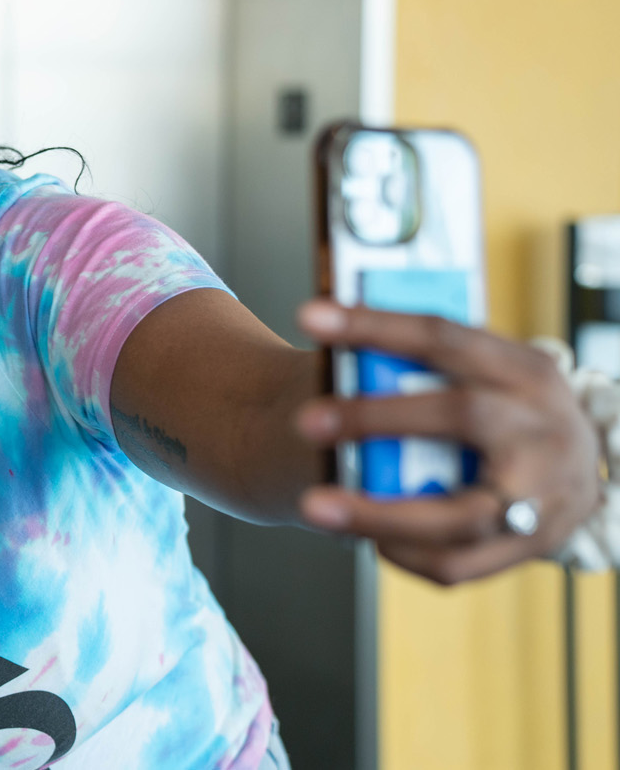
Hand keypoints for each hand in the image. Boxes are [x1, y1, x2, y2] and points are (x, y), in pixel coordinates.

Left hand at [292, 300, 599, 584]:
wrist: (575, 469)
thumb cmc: (504, 411)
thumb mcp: (483, 375)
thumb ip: (421, 365)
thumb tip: (334, 336)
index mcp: (525, 370)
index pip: (443, 336)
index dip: (374, 325)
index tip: (309, 318)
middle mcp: (543, 428)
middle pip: (460, 414)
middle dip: (376, 417)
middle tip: (306, 421)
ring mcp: (545, 495)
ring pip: (460, 513)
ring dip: (379, 514)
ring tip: (315, 506)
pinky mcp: (532, 546)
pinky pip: (458, 563)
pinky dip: (405, 553)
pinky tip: (369, 539)